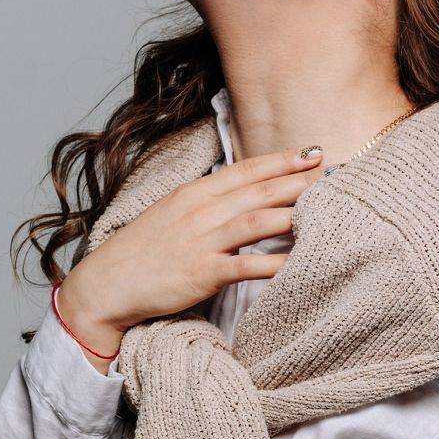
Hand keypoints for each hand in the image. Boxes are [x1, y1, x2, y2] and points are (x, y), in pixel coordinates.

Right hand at [56, 143, 324, 368]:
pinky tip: (300, 261)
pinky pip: (246, 266)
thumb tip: (241, 198)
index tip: (313, 152)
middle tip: (333, 172)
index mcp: (193, 193)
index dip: (282, 160)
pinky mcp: (201, 273)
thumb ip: (207, 204)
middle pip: (258, 190)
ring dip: (293, 211)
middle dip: (298, 180)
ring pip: (257, 220)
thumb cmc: (141, 253)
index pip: (246, 171)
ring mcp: (201, 241)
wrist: (106, 286)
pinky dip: (275, 263)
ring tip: (328, 206)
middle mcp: (199, 211)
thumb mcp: (173, 215)